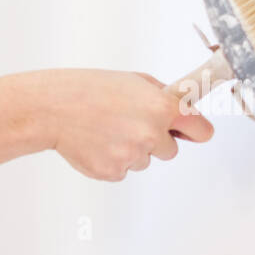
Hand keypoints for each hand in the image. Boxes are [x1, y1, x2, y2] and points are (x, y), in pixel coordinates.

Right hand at [35, 68, 214, 181]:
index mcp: (162, 108)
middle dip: (155, 142)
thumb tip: (183, 109)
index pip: (201, 130)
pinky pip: (122, 171)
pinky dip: (111, 161)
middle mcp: (150, 134)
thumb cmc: (89, 91)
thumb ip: (163, 97)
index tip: (190, 133)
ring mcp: (131, 156)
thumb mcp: (134, 81)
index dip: (194, 131)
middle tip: (129, 126)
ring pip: (143, 161)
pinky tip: (96, 144)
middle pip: (170, 151)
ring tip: (106, 132)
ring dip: (130, 151)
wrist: (54, 109)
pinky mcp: (113, 172)